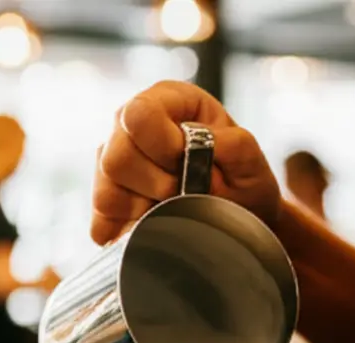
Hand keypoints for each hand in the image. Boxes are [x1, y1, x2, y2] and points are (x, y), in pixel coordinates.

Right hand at [92, 81, 281, 244]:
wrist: (240, 220)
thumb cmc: (243, 183)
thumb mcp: (252, 163)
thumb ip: (235, 146)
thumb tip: (205, 142)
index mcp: (168, 99)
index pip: (139, 115)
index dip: (162, 146)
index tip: (188, 164)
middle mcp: (131, 124)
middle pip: (115, 157)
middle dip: (156, 184)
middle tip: (185, 192)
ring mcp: (114, 160)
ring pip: (106, 193)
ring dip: (145, 209)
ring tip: (173, 208)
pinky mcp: (107, 199)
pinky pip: (102, 221)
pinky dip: (128, 231)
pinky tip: (153, 226)